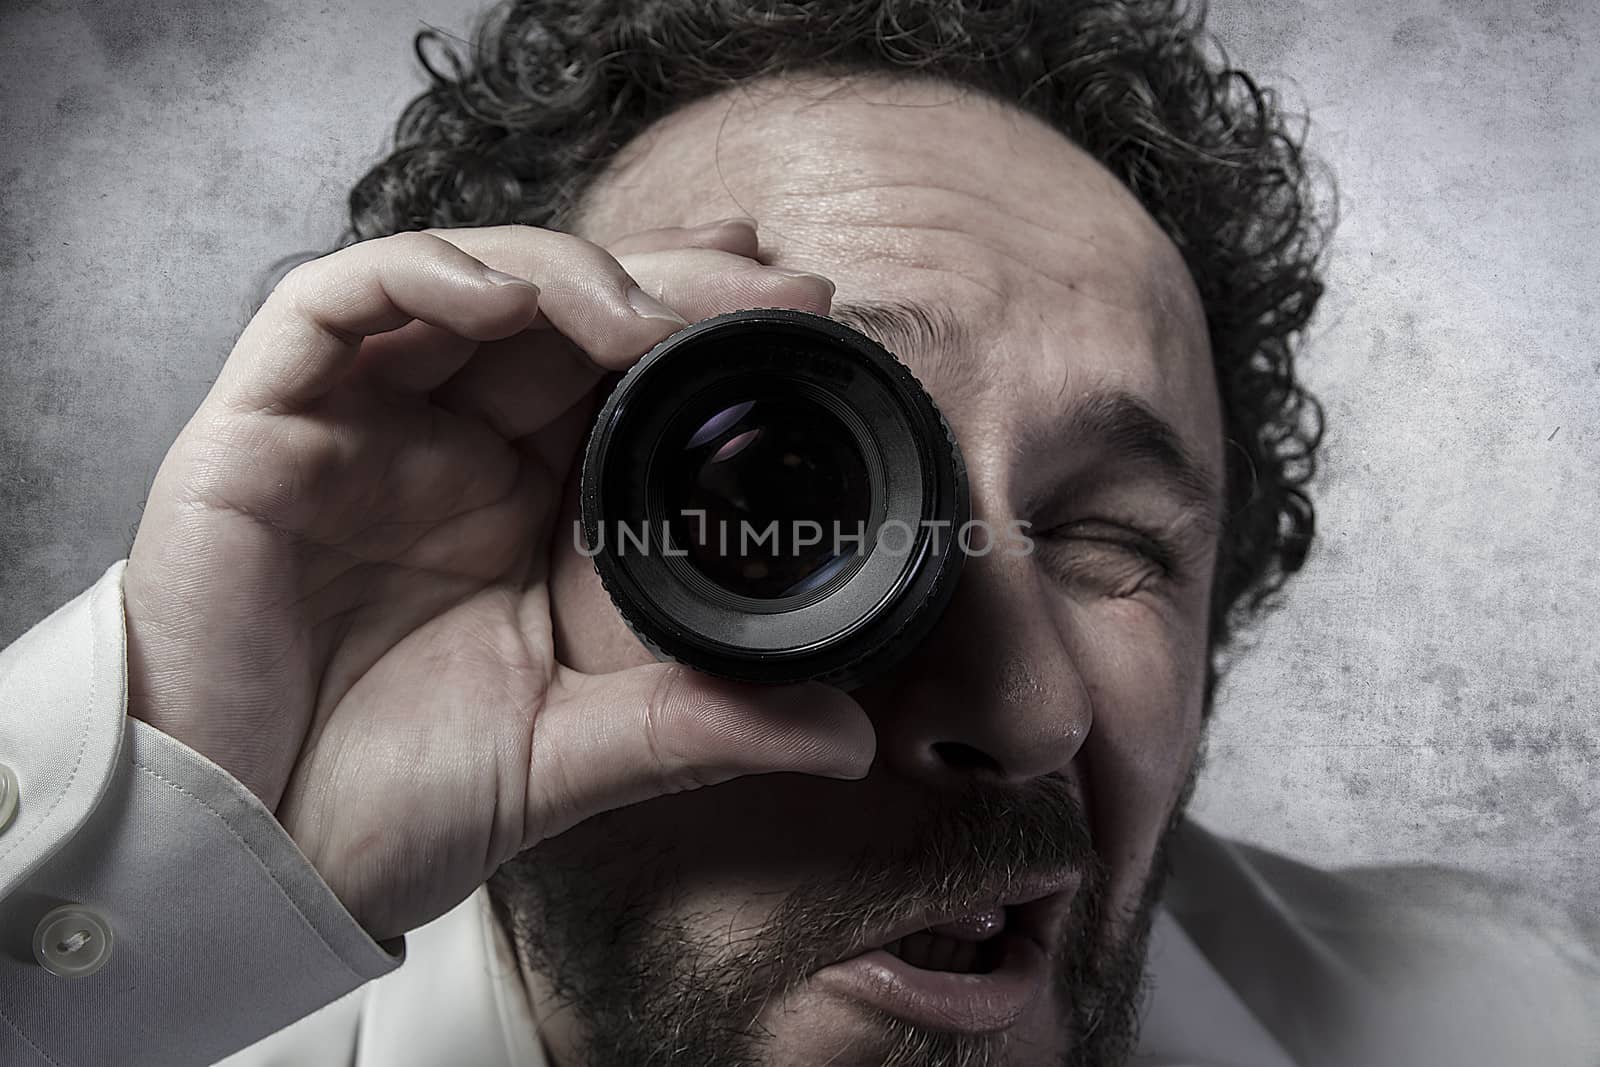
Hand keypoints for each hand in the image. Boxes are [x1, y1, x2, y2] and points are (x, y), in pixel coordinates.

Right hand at [123, 221, 873, 940]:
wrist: (249, 860)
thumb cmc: (390, 801)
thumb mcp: (570, 754)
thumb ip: (701, 728)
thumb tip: (852, 738)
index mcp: (523, 503)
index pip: (622, 372)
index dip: (703, 320)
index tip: (801, 305)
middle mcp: (448, 447)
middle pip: (563, 309)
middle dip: (665, 278)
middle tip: (763, 280)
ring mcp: (359, 428)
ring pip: (462, 283)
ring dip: (558, 274)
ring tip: (642, 313)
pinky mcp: (266, 428)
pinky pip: (329, 306)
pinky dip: (414, 279)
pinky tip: (496, 301)